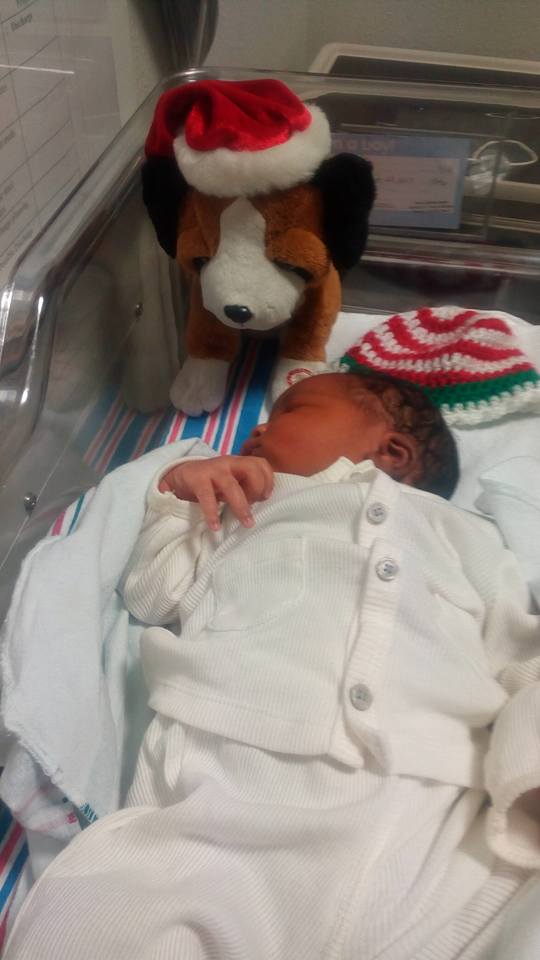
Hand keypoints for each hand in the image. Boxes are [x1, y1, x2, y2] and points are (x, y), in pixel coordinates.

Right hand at [158, 456, 273, 529]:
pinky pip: (207, 496)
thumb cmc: (212, 482)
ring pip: (231, 486)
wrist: (181, 475)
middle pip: (251, 468)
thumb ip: (246, 486)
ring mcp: (212, 470)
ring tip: (247, 523)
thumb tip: (262, 502)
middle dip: (258, 489)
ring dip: (241, 506)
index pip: (261, 463)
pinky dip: (212, 513)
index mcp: (239, 462)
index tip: (265, 497)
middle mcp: (228, 462)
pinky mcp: (197, 479)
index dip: (268, 480)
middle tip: (255, 506)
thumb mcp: (231, 481)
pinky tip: (215, 526)